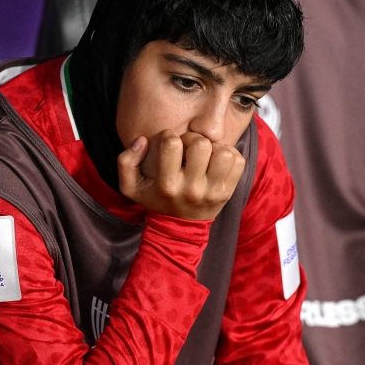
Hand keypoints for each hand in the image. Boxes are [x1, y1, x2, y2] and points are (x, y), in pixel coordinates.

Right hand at [118, 130, 245, 219]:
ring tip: (205, 154)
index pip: (172, 144)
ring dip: (214, 147)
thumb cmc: (156, 200)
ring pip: (223, 151)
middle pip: (201, 144)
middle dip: (193, 138)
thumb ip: (126, 162)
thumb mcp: (130, 187)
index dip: (169, 135)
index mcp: (167, 185)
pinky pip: (238, 161)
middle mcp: (192, 189)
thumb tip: (143, 140)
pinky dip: (229, 155)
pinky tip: (216, 161)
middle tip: (188, 147)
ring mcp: (213, 192)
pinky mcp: (228, 192)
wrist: (179, 228)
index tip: (169, 143)